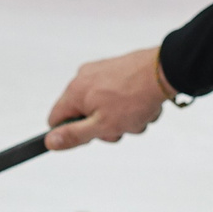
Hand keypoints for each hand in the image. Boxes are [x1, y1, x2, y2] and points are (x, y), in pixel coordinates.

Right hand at [45, 46, 179, 149]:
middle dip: (103, 127)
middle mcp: (83, 78)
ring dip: (121, 118)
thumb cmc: (134, 98)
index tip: (91, 136)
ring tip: (137, 115)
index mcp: (74, 92)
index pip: (55, 119)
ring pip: (103, 107)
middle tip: (121, 126)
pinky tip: (143, 105)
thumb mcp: (102, 125)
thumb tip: (49, 142)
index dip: (71, 133)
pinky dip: (128, 105)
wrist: (164, 71)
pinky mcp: (117, 69)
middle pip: (83, 115)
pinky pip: (116, 95)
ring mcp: (100, 72)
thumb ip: (74, 135)